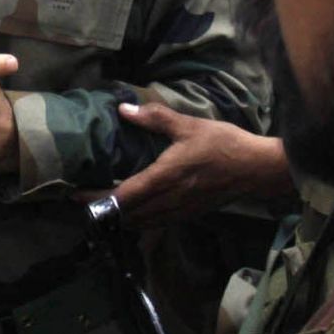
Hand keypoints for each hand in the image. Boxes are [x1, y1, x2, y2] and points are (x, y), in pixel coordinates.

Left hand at [85, 102, 291, 225]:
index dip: (96, 199)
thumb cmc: (224, 144)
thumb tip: (124, 109)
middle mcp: (168, 201)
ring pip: (140, 223)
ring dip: (120, 218)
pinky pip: (156, 223)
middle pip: (126, 215)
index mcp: (164, 178)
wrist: (257, 169)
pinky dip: (139, 220)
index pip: (121, 196)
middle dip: (102, 211)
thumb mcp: (188, 125)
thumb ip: (155, 118)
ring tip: (102, 207)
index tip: (75, 195)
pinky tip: (134, 211)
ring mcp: (179, 211)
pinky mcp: (189, 215)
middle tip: (82, 201)